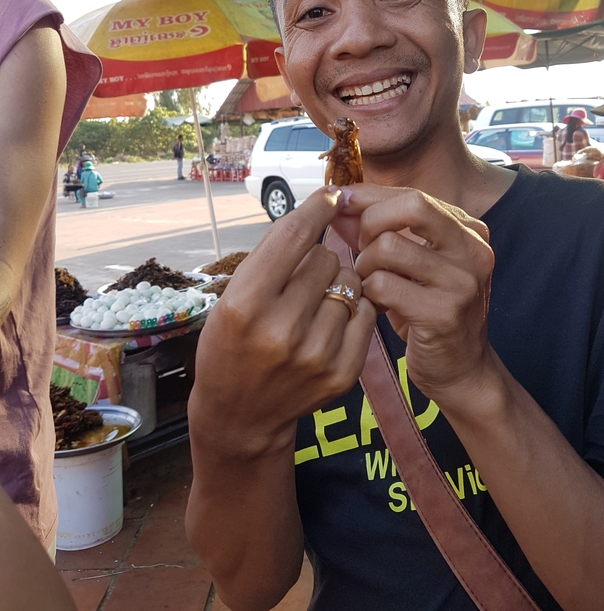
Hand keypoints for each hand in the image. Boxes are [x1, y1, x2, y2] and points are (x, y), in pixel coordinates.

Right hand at [191, 187, 375, 458]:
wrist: (241, 415)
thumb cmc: (230, 345)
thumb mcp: (231, 298)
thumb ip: (272, 257)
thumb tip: (319, 209)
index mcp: (244, 306)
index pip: (292, 237)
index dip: (314, 208)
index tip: (328, 195)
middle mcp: (281, 331)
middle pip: (326, 257)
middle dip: (318, 256)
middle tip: (300, 278)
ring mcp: (316, 355)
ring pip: (349, 282)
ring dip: (336, 282)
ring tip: (313, 302)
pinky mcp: (343, 372)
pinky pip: (365, 312)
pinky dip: (353, 307)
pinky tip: (331, 319)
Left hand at [333, 185, 496, 409]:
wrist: (462, 372)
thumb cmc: (429, 313)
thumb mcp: (412, 264)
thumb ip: (380, 231)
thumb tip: (337, 204)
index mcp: (468, 230)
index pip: (412, 196)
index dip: (369, 197)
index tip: (338, 203)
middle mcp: (472, 249)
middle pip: (411, 206)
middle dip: (371, 222)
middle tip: (360, 248)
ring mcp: (462, 281)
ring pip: (389, 246)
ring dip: (365, 264)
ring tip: (369, 283)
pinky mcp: (443, 313)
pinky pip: (384, 285)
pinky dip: (369, 293)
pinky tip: (375, 305)